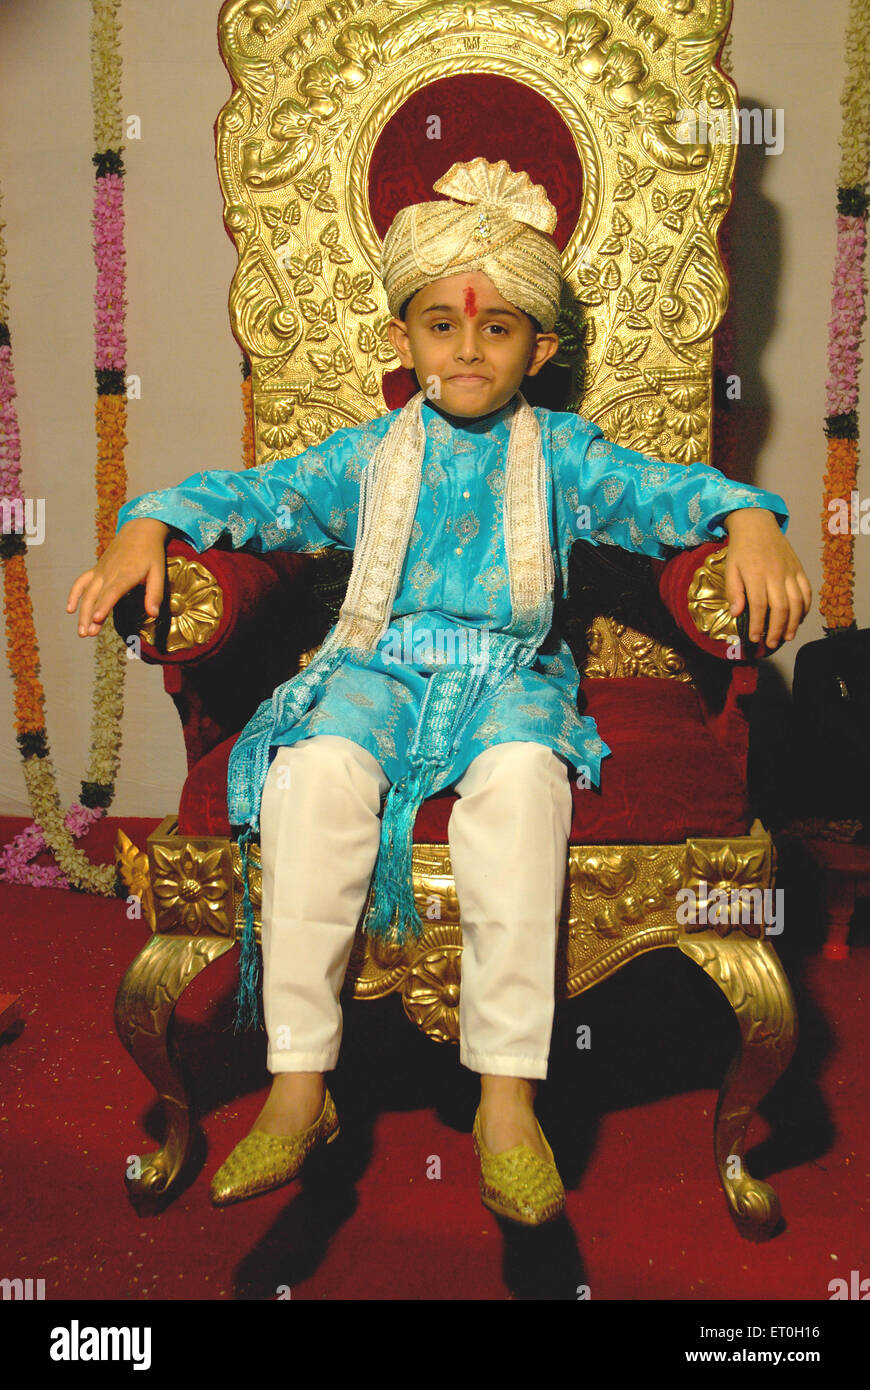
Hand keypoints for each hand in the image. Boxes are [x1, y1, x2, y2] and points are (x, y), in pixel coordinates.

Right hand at [66, 518, 169, 636]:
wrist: (139, 531)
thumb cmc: (150, 553)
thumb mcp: (158, 572)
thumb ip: (154, 594)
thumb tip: (153, 614)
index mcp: (126, 574)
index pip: (112, 592)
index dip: (104, 605)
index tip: (96, 619)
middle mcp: (109, 573)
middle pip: (96, 596)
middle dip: (89, 615)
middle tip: (86, 634)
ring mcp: (100, 571)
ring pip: (87, 592)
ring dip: (82, 611)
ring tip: (81, 631)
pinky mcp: (96, 569)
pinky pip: (81, 582)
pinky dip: (74, 594)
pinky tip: (70, 609)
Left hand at [723, 509, 811, 649]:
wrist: (756, 523)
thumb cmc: (741, 548)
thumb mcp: (730, 568)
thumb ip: (734, 591)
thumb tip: (737, 613)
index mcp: (756, 574)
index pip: (758, 605)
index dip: (758, 625)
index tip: (754, 638)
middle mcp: (776, 574)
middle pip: (781, 607)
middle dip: (777, 629)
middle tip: (772, 643)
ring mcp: (790, 571)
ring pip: (797, 601)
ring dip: (793, 622)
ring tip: (787, 636)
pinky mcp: (799, 568)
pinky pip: (807, 590)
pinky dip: (806, 606)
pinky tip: (799, 618)